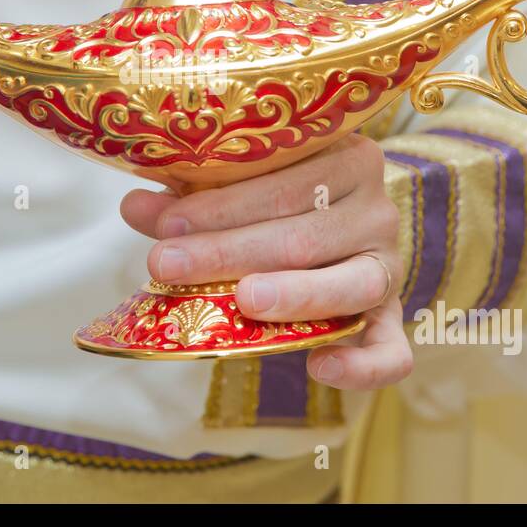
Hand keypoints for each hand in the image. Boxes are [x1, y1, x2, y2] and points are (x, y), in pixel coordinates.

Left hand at [120, 135, 410, 389]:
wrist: (334, 227)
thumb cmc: (273, 200)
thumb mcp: (234, 190)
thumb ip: (189, 200)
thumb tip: (134, 206)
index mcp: (344, 158)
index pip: (283, 181)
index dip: (221, 205)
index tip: (165, 224)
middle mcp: (376, 209)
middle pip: (304, 234)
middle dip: (230, 251)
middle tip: (167, 264)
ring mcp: (388, 266)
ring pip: (351, 284)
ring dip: (294, 294)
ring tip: (243, 301)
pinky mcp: (391, 318)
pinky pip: (392, 350)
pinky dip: (363, 365)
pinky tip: (320, 368)